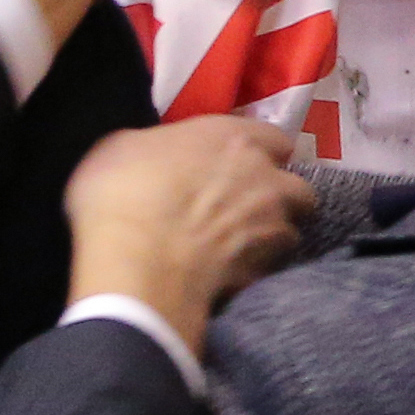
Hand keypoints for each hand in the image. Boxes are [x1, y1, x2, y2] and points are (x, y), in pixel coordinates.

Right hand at [62, 116, 316, 352]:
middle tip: (247, 209)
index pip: (275, 138)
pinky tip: (230, 277)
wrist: (136, 263)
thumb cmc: (121, 192)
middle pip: (296, 186)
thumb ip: (153, 147)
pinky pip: (269, 269)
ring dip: (273, 236)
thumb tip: (156, 155)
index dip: (261, 153)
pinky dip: (255, 272)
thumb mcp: (118, 148)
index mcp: (234, 137)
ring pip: (292, 230)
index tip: (240, 165)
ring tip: (243, 248)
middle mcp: (266, 176)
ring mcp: (271, 226)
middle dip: (280, 197)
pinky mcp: (263, 270)